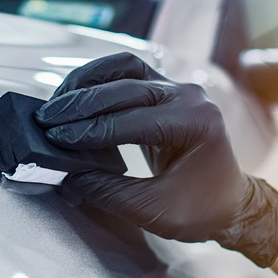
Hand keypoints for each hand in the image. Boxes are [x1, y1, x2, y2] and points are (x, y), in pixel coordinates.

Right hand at [34, 52, 277, 266]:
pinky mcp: (164, 90)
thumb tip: (67, 174)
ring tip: (57, 101)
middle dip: (81, 105)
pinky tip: (75, 93)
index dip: (90, 131)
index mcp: (196, 122)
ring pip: (124, 68)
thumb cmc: (201, 209)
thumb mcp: (153, 210)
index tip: (57, 139)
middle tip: (48, 121)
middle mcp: (189, 96)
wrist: (229, 204)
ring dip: (88, 81)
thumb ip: (108, 191)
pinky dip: (98, 79)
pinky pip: (127, 72)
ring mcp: (177, 89)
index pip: (131, 120)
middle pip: (125, 88)